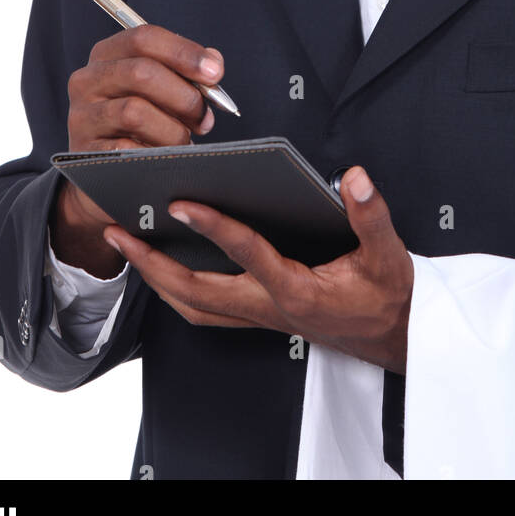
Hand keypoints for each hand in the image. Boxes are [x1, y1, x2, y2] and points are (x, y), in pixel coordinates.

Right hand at [51, 25, 224, 272]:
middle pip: (141, 73)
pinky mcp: (84, 153)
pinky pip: (125, 149)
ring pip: (135, 112)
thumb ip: (187, 72)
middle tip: (205, 118)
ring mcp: (81, 117)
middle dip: (183, 96)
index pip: (144, 38)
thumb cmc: (145, 122)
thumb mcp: (161, 90)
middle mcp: (86, 80)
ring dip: (172, 130)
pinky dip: (153, 154)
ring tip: (184, 142)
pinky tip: (164, 159)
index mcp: (107, 55)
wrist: (109, 173)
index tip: (215, 73)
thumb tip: (213, 63)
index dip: (184, 52)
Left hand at [102, 166, 414, 373]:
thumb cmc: (387, 295)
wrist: (395, 338)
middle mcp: (268, 307)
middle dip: (152, 263)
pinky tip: (164, 266)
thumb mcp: (389, 254)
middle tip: (120, 231)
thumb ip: (371, 214)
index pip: (245, 253)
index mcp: (296, 290)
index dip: (212, 226)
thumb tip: (353, 177)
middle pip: (195, 290)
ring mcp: (260, 316)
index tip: (181, 202)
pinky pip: (204, 309)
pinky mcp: (259, 317)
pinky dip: (176, 289)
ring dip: (155, 278)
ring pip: (193, 304)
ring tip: (128, 246)